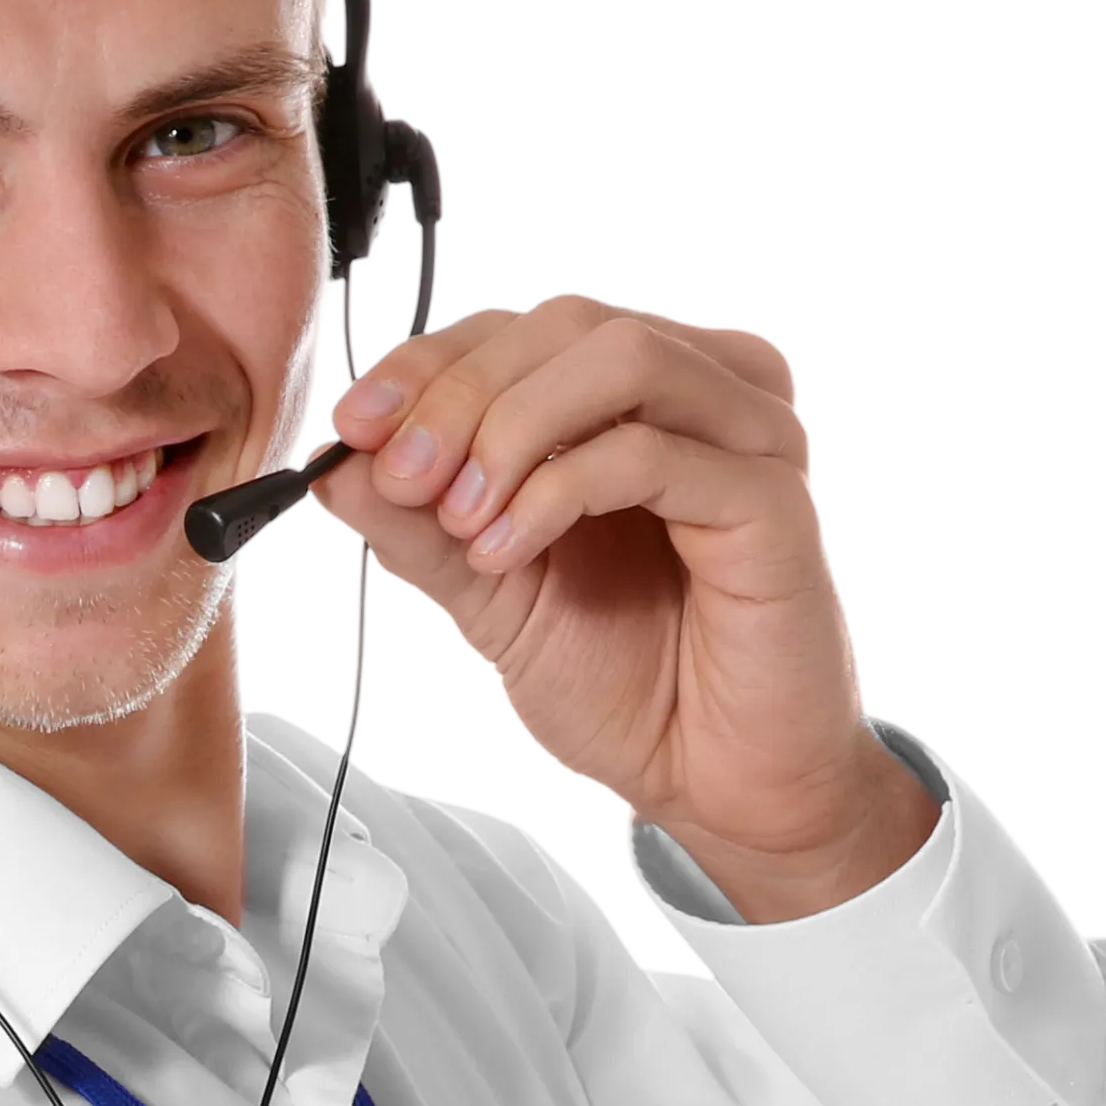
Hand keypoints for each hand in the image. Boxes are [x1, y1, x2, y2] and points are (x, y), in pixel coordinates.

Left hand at [311, 294, 936, 919]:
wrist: (712, 782)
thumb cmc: (630, 684)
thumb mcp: (486, 593)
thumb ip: (416, 525)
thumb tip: (333, 462)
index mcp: (637, 397)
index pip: (521, 329)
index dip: (427, 366)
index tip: (352, 427)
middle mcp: (704, 393)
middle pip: (568, 322)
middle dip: (460, 394)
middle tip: (402, 475)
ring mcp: (749, 436)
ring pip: (619, 356)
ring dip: (511, 429)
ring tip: (462, 519)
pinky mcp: (771, 500)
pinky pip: (653, 451)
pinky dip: (558, 489)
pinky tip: (508, 548)